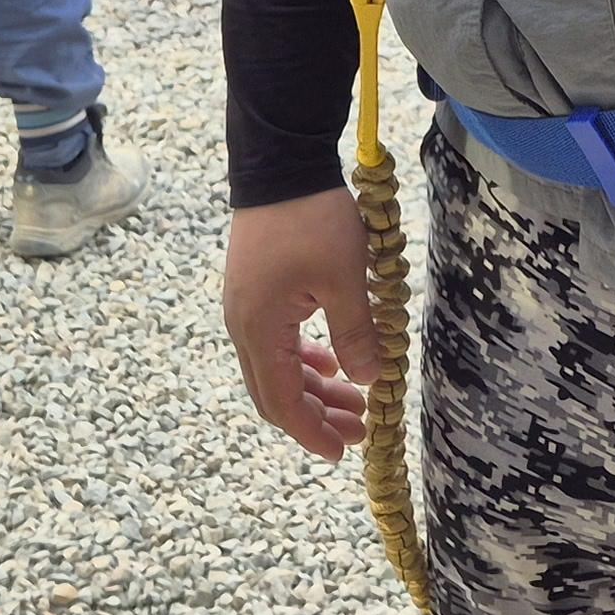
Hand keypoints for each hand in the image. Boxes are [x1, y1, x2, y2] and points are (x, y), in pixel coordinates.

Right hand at [224, 188, 377, 462]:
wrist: (280, 163)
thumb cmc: (312, 218)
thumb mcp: (345, 278)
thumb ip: (356, 334)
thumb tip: (370, 382)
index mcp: (259, 329)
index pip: (282, 400)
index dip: (311, 431)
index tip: (342, 451)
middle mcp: (244, 325)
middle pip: (275, 391)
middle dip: (316, 415)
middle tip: (359, 428)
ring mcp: (247, 308)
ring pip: (277, 367)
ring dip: (315, 387)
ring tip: (358, 397)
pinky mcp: (256, 292)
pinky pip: (277, 342)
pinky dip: (305, 359)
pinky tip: (334, 362)